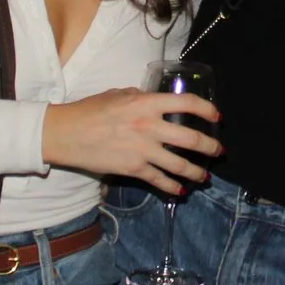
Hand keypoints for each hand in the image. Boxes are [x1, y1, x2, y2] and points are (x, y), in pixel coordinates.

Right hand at [41, 89, 219, 194]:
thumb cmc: (89, 110)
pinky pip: (159, 181)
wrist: (66, 134)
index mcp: (146, 103)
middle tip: (218, 151)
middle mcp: (149, 126)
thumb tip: (155, 100)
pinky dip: (172, 187)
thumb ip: (141, 97)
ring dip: (196, 171)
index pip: (187, 103)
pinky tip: (180, 190)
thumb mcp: (118, 95)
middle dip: (210, 147)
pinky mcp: (133, 169)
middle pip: (191, 138)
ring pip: (180, 165)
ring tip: (204, 176)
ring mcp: (142, 150)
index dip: (206, 109)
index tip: (216, 116)